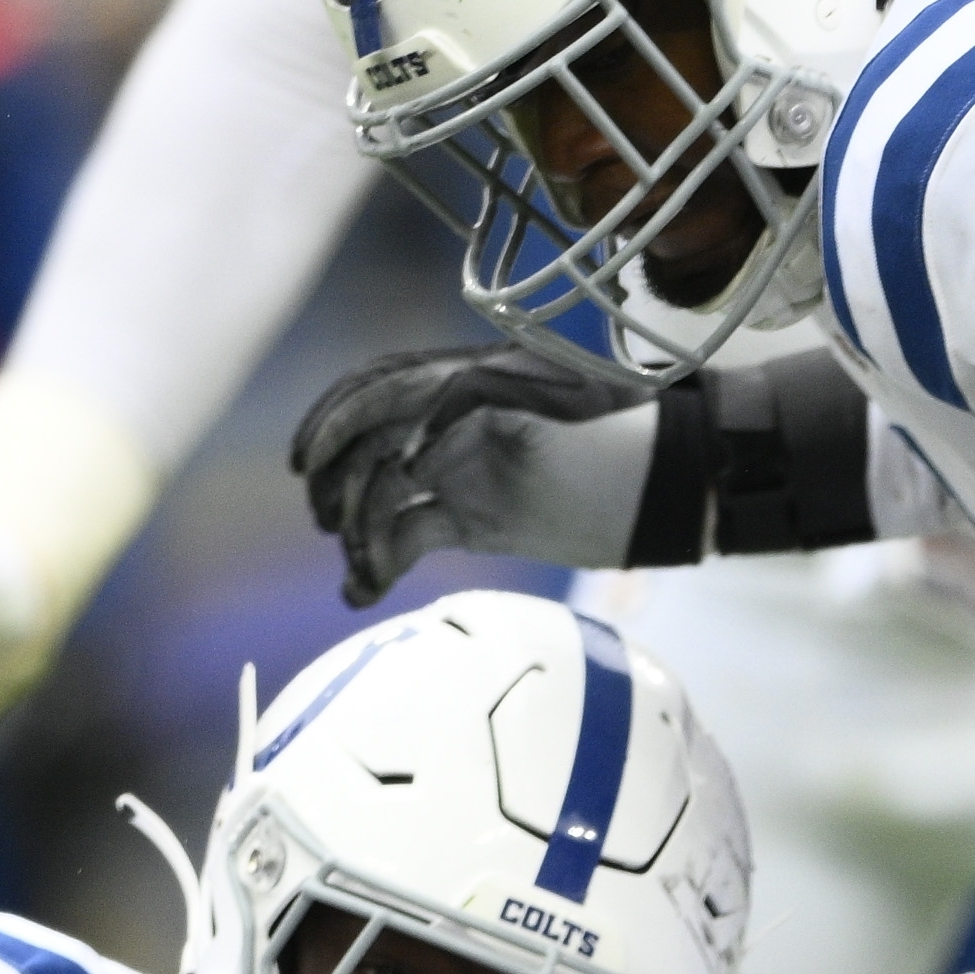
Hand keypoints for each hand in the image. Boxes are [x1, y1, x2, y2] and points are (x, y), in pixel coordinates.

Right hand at [293, 344, 660, 608]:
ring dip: (360, 535)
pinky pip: (410, 536)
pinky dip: (382, 563)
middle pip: (367, 444)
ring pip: (382, 497)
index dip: (336, 421)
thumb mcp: (555, 402)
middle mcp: (451, 423)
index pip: (379, 391)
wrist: (667, 489)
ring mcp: (458, 471)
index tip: (307, 463)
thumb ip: (478, 407)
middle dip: (340, 482)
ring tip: (358, 572)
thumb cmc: (620, 435)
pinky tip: (361, 592)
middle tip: (328, 523)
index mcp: (464, 380)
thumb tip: (408, 452)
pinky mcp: (470, 517)